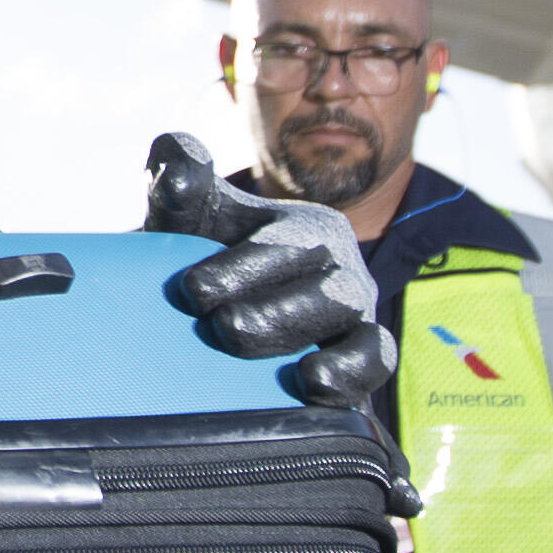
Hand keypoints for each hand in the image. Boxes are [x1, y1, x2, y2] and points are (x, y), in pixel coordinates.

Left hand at [145, 132, 388, 407]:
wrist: (233, 328)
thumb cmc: (213, 268)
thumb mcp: (195, 226)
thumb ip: (181, 186)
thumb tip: (175, 168)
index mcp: (306, 228)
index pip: (281, 242)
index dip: (239, 265)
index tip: (191, 291)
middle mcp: (338, 266)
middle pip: (318, 279)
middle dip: (266, 305)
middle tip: (219, 326)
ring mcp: (357, 312)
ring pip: (345, 310)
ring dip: (294, 327)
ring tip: (247, 344)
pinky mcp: (367, 358)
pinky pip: (377, 358)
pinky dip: (350, 369)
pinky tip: (312, 383)